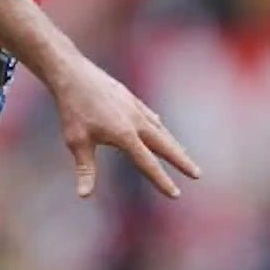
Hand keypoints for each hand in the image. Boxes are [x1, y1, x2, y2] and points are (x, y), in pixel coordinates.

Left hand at [51, 54, 199, 198]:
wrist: (72, 73)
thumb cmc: (72, 109)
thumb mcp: (76, 141)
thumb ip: (85, 169)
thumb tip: (84, 195)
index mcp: (125, 134)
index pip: (148, 163)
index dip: (162, 180)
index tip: (176, 194)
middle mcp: (135, 120)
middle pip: (165, 144)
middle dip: (181, 160)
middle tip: (197, 174)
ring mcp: (134, 106)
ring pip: (159, 128)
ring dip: (172, 143)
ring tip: (183, 154)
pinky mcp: (128, 96)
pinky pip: (148, 114)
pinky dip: (157, 124)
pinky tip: (159, 125)